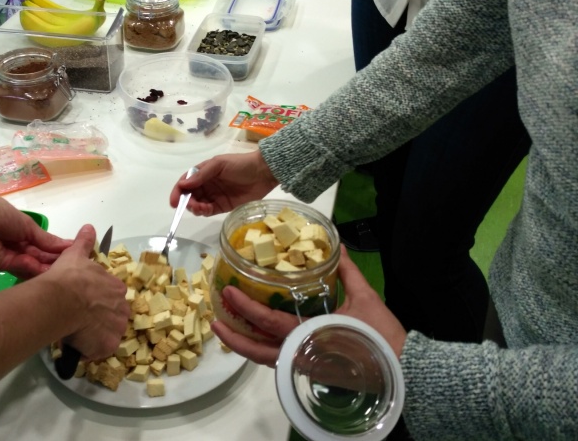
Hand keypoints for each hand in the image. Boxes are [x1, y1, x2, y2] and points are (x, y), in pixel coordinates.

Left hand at [0, 187, 73, 279]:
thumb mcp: (27, 225)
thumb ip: (45, 240)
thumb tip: (67, 245)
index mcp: (22, 234)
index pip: (43, 246)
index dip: (58, 251)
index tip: (77, 255)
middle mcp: (17, 247)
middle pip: (39, 258)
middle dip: (55, 261)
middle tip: (74, 266)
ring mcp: (8, 258)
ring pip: (31, 266)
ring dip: (47, 267)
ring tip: (66, 269)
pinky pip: (20, 268)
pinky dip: (33, 269)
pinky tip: (49, 269)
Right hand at [41, 224, 129, 359]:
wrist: (61, 299)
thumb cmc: (69, 277)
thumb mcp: (76, 255)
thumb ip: (84, 242)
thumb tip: (89, 227)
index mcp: (117, 288)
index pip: (113, 296)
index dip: (98, 300)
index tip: (85, 302)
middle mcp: (122, 308)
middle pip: (114, 316)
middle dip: (100, 319)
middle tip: (80, 318)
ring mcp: (117, 328)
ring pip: (108, 334)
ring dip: (96, 335)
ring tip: (77, 332)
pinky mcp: (108, 346)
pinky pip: (100, 350)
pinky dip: (90, 350)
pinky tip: (77, 344)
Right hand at [170, 151, 278, 216]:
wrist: (263, 172)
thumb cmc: (240, 164)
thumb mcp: (219, 165)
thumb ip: (201, 175)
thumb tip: (183, 184)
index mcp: (203, 173)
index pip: (185, 182)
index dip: (178, 192)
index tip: (174, 201)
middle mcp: (206, 185)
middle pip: (190, 196)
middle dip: (186, 202)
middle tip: (191, 205)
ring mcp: (214, 196)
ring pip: (198, 205)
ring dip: (195, 208)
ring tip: (200, 208)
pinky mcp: (223, 206)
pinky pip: (209, 211)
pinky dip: (204, 212)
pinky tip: (206, 210)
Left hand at [210, 247, 407, 366]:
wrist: (403, 371)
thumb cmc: (382, 336)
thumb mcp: (365, 298)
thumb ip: (347, 271)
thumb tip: (337, 246)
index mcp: (310, 335)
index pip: (268, 322)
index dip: (245, 307)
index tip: (229, 292)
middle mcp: (302, 354)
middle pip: (257, 351)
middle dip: (233, 337)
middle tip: (215, 320)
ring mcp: (305, 367)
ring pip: (266, 360)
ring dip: (244, 346)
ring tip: (228, 329)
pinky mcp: (311, 372)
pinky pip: (280, 362)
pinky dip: (264, 349)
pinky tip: (257, 337)